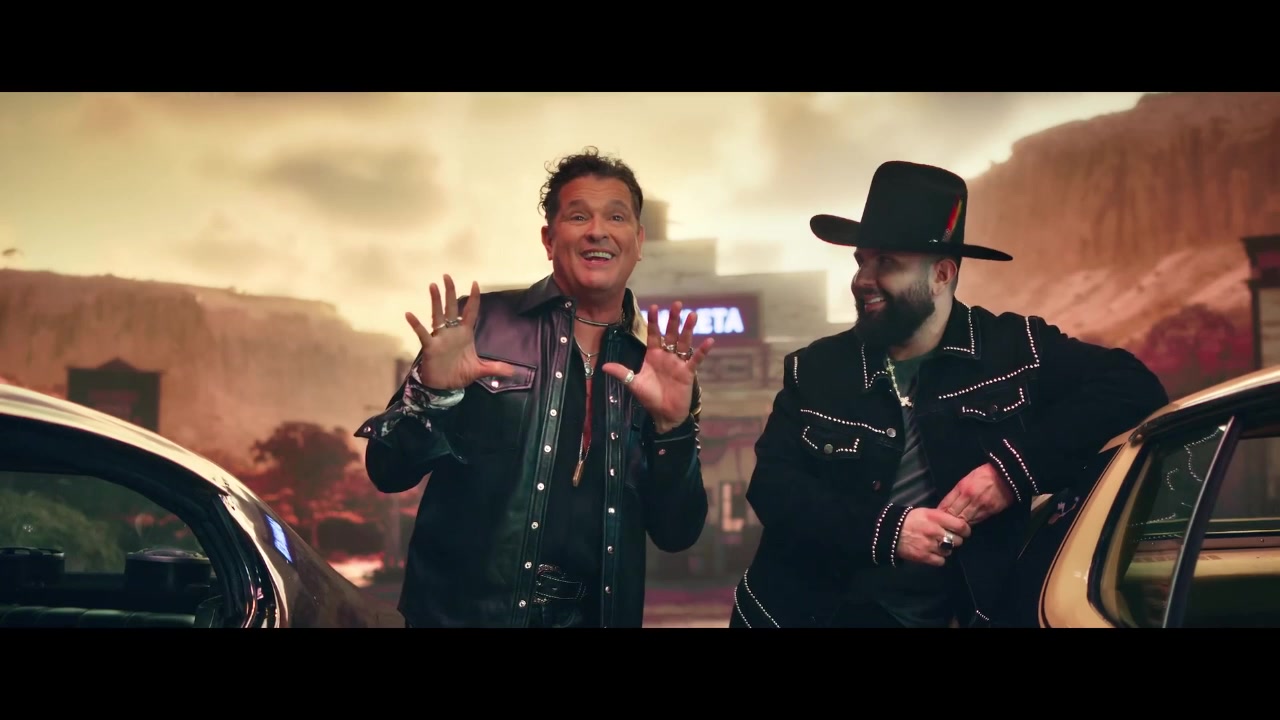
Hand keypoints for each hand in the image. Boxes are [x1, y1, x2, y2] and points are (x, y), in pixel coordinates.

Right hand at [404, 274, 516, 389]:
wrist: (444, 387)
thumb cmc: (459, 374)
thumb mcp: (480, 371)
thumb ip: (496, 368)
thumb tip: (514, 372)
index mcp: (465, 334)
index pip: (470, 312)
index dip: (474, 299)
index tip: (475, 283)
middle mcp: (452, 332)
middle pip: (451, 308)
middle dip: (450, 292)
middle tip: (447, 276)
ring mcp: (440, 338)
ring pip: (437, 315)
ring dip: (435, 301)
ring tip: (433, 286)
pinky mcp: (430, 347)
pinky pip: (423, 334)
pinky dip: (416, 325)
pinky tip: (410, 315)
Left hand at [600, 301, 713, 433]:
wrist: (664, 414)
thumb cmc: (649, 398)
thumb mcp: (634, 384)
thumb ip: (622, 373)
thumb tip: (604, 367)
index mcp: (653, 355)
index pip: (654, 334)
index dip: (654, 321)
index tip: (654, 307)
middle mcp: (667, 356)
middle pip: (671, 334)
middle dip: (674, 319)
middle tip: (677, 304)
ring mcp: (679, 363)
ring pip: (684, 342)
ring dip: (688, 329)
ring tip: (692, 315)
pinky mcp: (688, 372)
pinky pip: (696, 359)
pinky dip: (703, 351)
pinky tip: (709, 341)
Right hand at [896, 508, 971, 566]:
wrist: (890, 532)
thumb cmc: (909, 520)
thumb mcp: (926, 512)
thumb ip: (941, 517)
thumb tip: (956, 523)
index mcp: (936, 518)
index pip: (961, 526)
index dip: (965, 530)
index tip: (964, 531)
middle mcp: (935, 531)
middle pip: (958, 540)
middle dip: (956, 540)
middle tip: (950, 538)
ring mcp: (930, 545)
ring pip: (950, 551)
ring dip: (946, 549)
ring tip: (939, 546)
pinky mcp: (924, 557)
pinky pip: (941, 561)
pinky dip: (939, 558)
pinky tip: (934, 553)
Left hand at [938, 462, 1016, 524]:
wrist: (1007, 474)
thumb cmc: (985, 474)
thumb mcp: (967, 478)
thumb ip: (958, 491)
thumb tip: (949, 504)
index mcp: (962, 487)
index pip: (946, 504)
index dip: (940, 513)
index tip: (935, 518)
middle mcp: (969, 497)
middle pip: (953, 514)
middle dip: (947, 521)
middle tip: (942, 527)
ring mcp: (980, 505)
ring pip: (964, 520)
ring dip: (958, 525)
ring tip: (952, 530)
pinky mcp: (990, 511)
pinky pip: (976, 521)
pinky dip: (970, 524)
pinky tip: (965, 528)